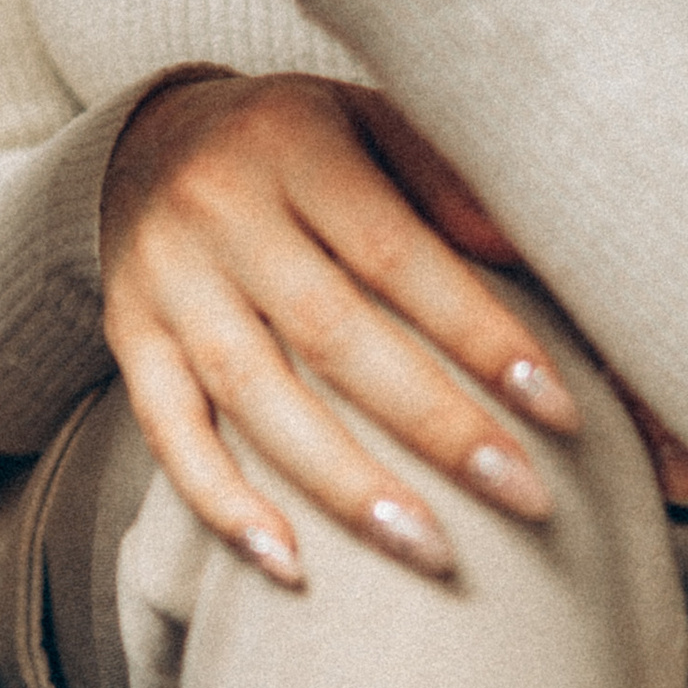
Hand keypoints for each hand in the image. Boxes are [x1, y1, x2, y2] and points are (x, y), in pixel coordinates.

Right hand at [101, 70, 583, 582]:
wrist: (152, 136)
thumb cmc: (302, 142)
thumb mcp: (374, 122)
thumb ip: (450, 183)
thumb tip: (540, 260)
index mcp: (294, 145)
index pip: (394, 251)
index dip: (477, 333)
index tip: (558, 408)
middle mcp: (220, 211)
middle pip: (330, 332)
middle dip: (434, 425)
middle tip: (526, 498)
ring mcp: (166, 281)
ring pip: (253, 397)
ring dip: (343, 484)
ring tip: (430, 550)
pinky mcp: (129, 338)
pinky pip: (169, 432)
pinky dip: (223, 503)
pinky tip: (290, 565)